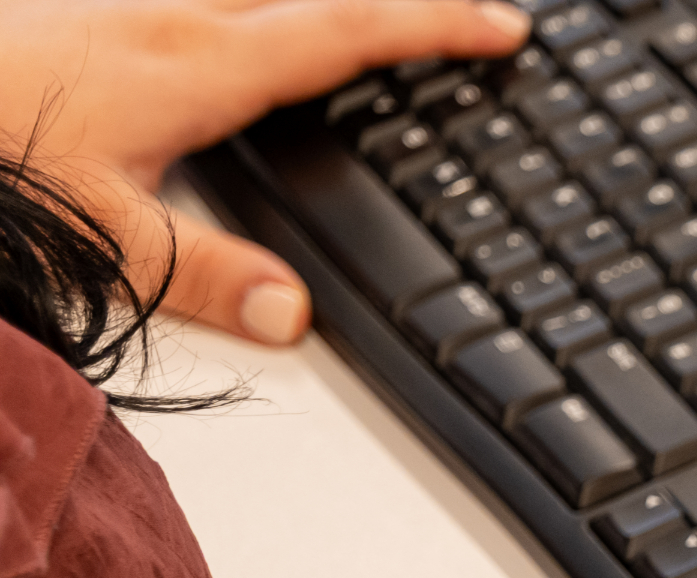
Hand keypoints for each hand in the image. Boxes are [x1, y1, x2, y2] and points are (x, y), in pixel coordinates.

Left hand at [2, 0, 530, 343]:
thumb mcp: (98, 235)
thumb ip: (205, 277)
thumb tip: (297, 314)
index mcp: (196, 67)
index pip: (346, 36)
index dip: (433, 30)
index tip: (504, 28)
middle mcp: (166, 22)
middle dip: (394, 7)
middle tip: (461, 18)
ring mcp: (120, 12)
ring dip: (318, 8)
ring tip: (366, 29)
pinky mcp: (79, 20)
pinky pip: (197, 7)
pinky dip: (250, 19)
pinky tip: (231, 47)